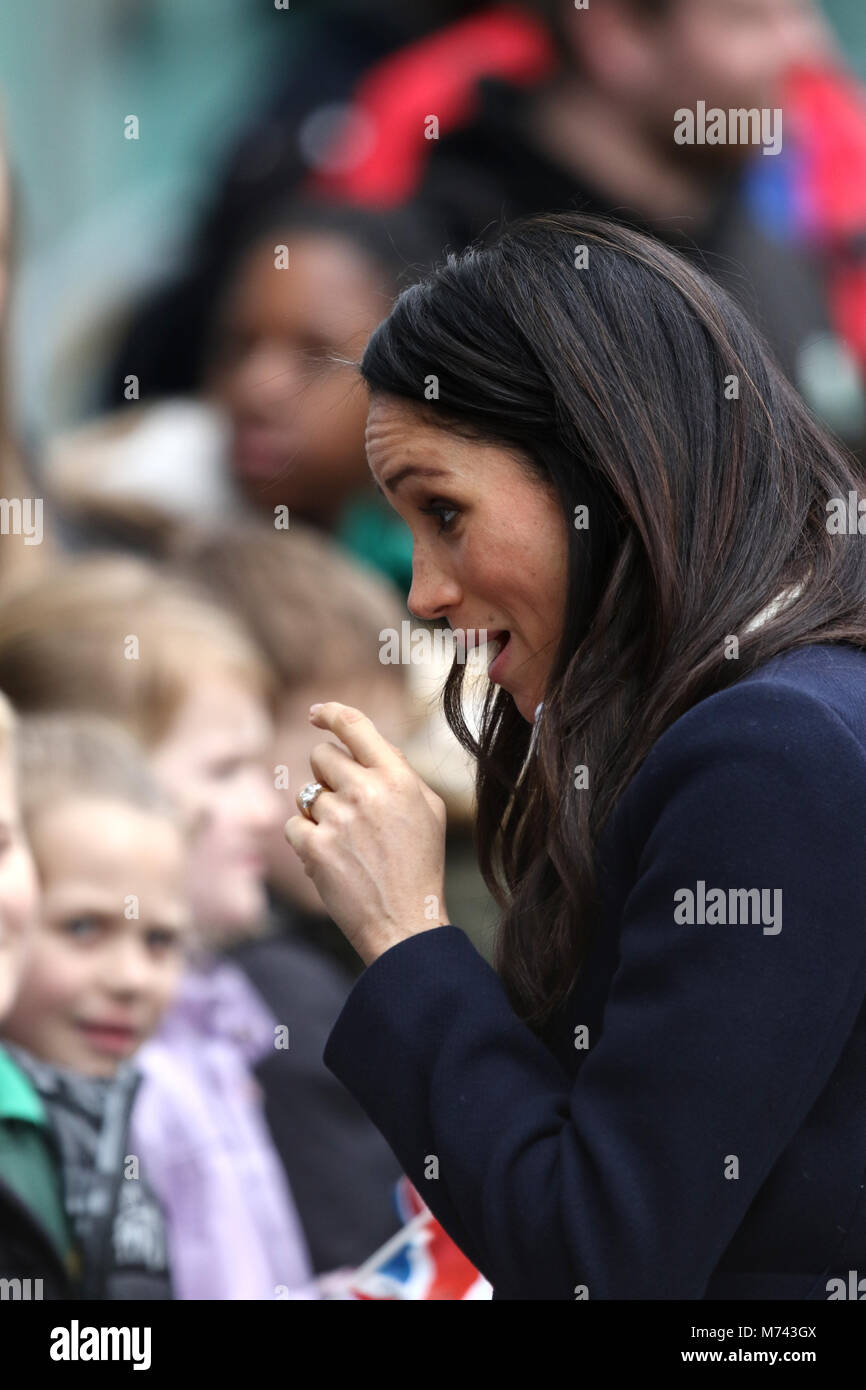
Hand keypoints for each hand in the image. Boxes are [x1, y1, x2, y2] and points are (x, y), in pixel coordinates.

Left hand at [284, 702, 449, 965]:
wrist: (405, 922)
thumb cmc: (419, 866)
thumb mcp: (428, 810)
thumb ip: (399, 771)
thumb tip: (368, 745)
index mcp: (397, 777)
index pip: (354, 725)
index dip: (330, 713)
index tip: (316, 714)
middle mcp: (366, 791)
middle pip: (321, 756)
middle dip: (328, 776)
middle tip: (346, 806)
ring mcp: (337, 819)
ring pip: (305, 794)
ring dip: (318, 813)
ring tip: (346, 842)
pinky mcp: (314, 846)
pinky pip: (293, 825)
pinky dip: (305, 840)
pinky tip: (331, 858)